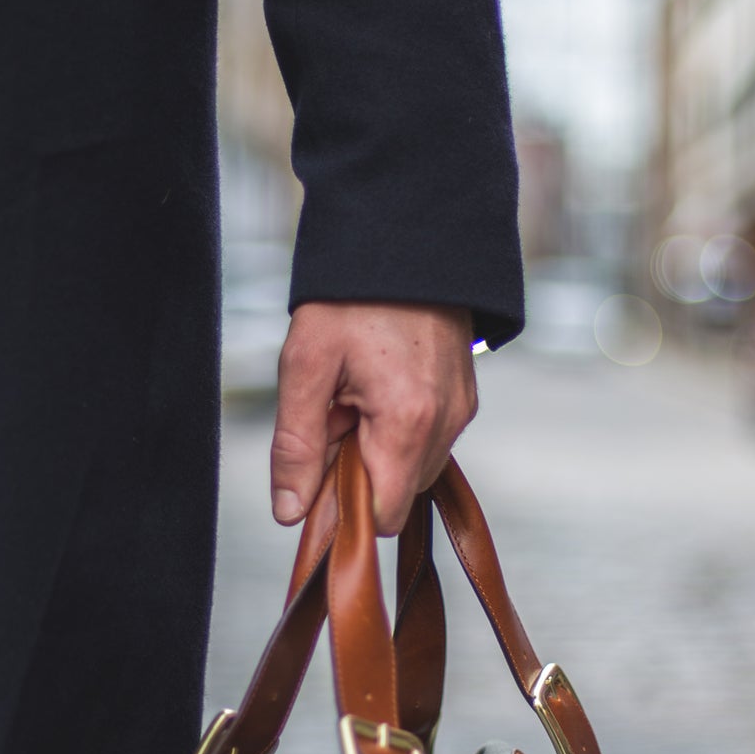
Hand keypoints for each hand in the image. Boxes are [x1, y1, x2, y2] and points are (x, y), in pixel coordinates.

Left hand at [271, 301, 477, 536]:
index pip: (383, 515)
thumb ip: (296, 447)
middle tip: (333, 415)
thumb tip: (290, 512)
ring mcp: (460, 410)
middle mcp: (446, 424)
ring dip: (377, 450)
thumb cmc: (351, 297)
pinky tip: (376, 388)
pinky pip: (428, 440)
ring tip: (354, 396)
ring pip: (412, 469)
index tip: (318, 471)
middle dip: (358, 473)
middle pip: (397, 494)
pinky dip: (396, 430)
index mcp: (407, 422)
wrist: (403, 238)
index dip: (345, 507)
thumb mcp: (306, 367)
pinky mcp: (464, 397)